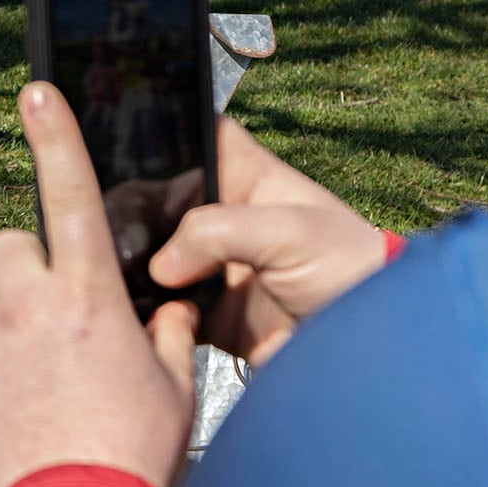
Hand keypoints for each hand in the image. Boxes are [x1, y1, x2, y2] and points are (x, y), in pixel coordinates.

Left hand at [0, 83, 198, 486]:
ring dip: (1, 318)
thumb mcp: (176, 387)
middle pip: (11, 244)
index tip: (37, 92)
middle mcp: (32, 304)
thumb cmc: (135, 456)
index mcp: (93, 296)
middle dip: (28, 269)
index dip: (55, 136)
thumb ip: (166, 333)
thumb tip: (165, 308)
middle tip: (53, 320)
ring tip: (30, 374)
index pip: (73, 194)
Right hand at [145, 118, 386, 366]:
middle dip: (128, 215)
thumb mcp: (291, 233)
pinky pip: (157, 307)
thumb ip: (221, 232)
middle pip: (151, 197)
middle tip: (122, 243)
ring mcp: (207, 264)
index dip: (157, 139)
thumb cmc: (348, 269)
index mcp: (243, 177)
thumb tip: (161, 265)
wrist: (368, 349)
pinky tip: (135, 308)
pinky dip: (142, 308)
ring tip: (119, 276)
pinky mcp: (202, 313)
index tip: (121, 156)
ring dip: (128, 263)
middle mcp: (218, 215)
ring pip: (146, 252)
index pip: (190, 137)